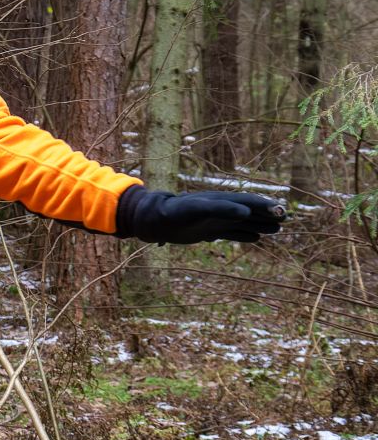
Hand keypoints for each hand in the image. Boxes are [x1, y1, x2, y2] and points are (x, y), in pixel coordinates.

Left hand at [118, 186, 284, 243]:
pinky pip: (231, 233)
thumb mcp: (197, 209)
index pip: (249, 202)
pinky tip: (256, 238)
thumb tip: (245, 212)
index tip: (282, 212)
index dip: (266, 206)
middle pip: (250, 212)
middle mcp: (220, 210)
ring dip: (260, 225)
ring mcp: (215, 220)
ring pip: (243, 223)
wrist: (154, 220)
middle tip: (286, 219)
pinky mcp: (208, 231)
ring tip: (278, 229)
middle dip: (268, 215)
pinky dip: (244, 235)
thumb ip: (221, 209)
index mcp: (221, 201)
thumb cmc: (174, 212)